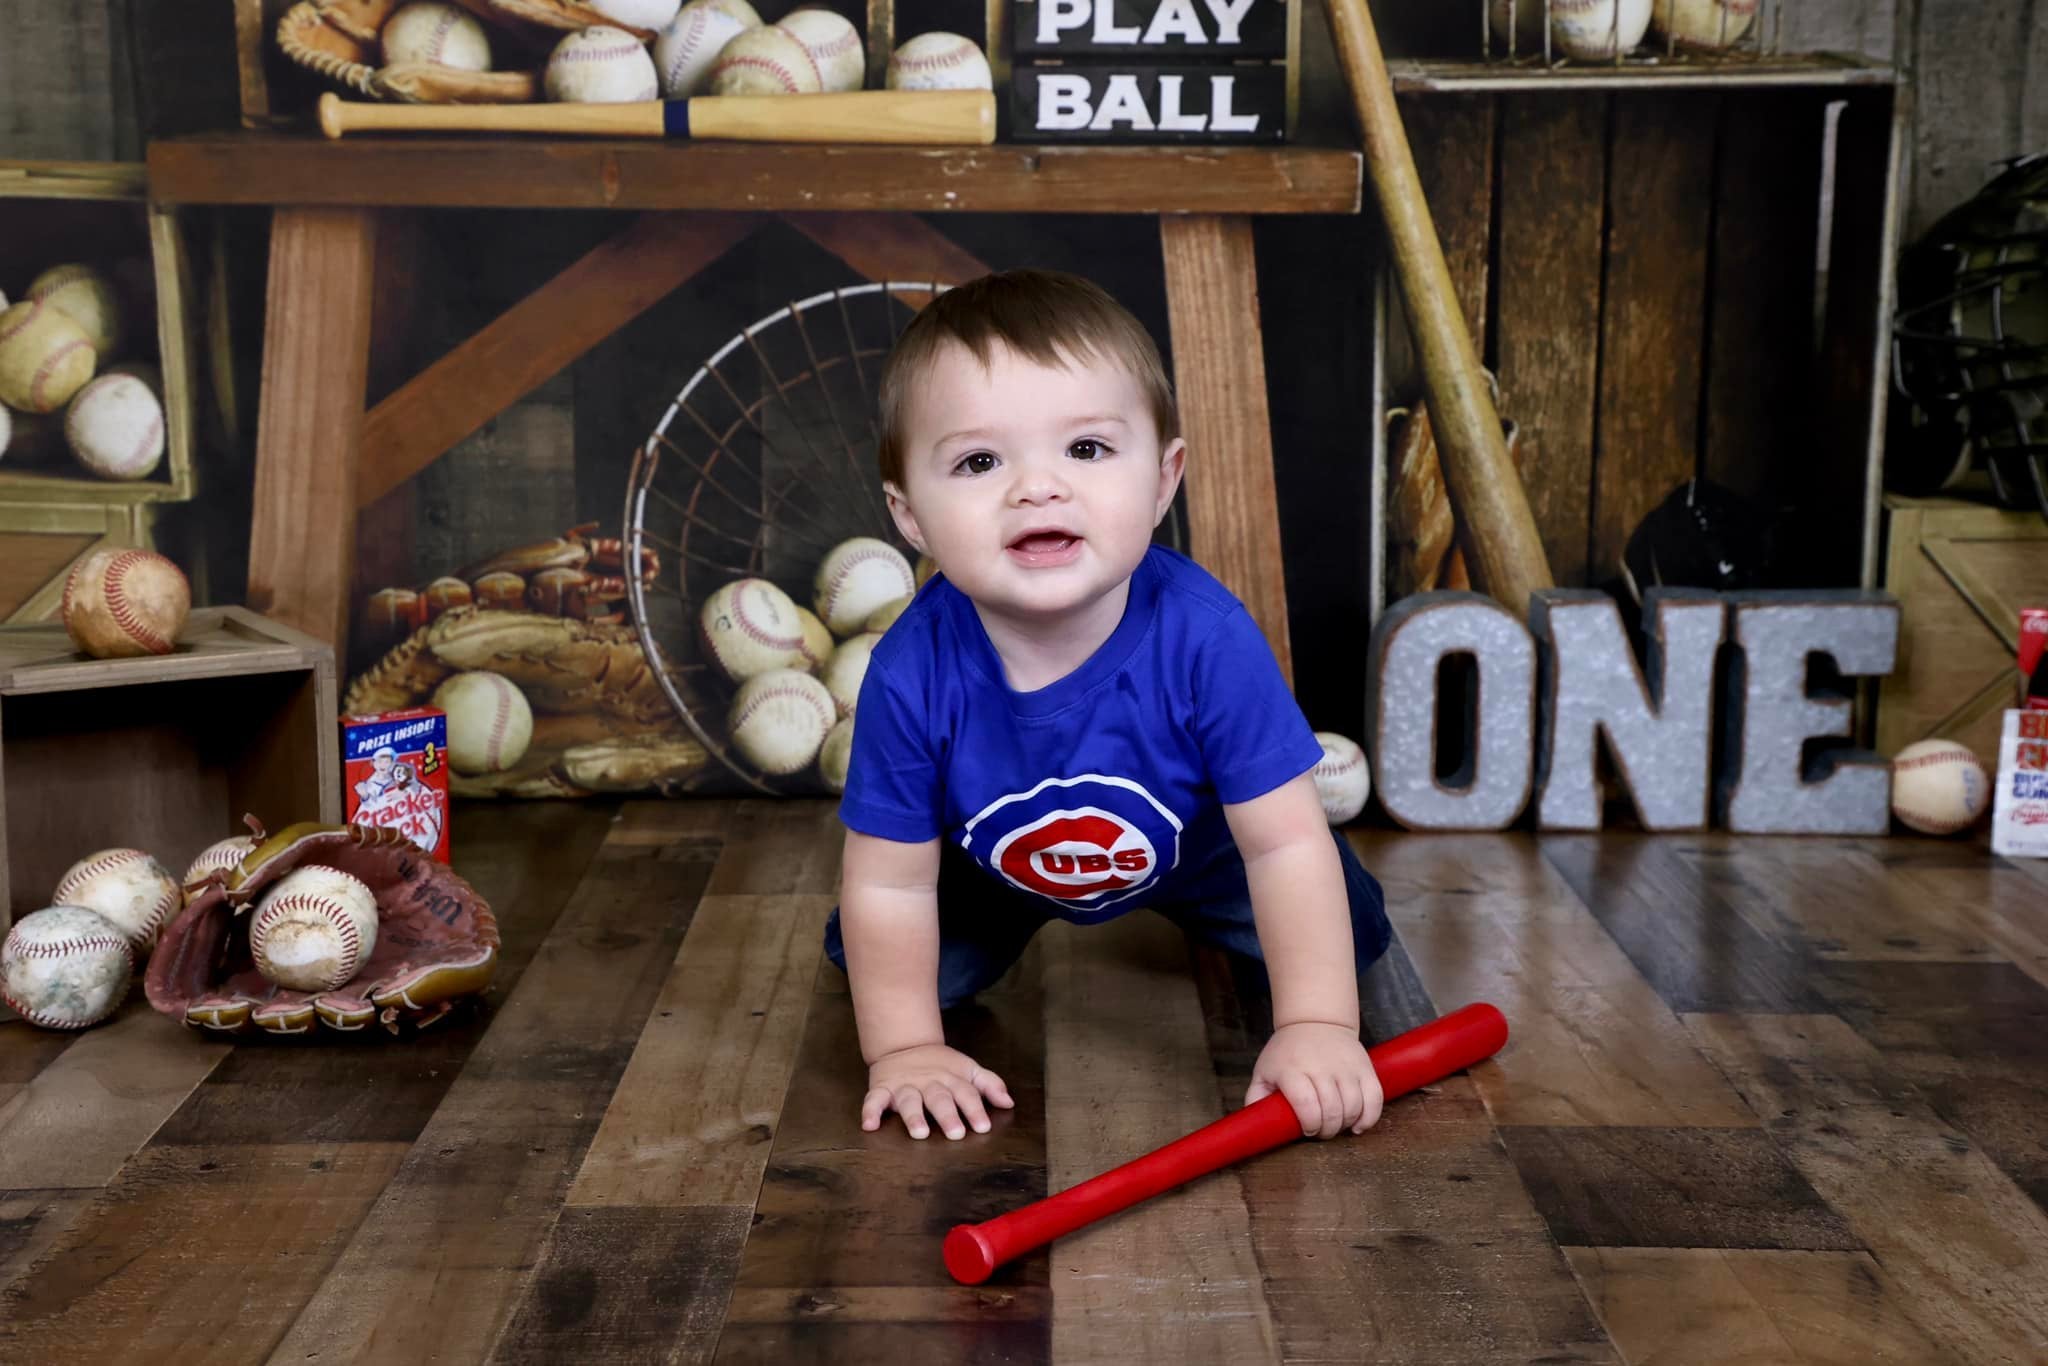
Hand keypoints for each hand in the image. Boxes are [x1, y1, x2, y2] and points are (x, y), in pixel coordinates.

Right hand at [863, 1043, 1013, 1140]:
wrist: (904, 1045)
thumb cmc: (941, 1066)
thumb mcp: (967, 1069)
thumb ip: (988, 1084)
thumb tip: (1009, 1103)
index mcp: (951, 1078)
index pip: (966, 1093)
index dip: (974, 1109)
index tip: (982, 1126)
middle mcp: (928, 1082)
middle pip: (939, 1098)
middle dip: (947, 1115)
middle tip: (956, 1133)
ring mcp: (904, 1086)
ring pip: (909, 1101)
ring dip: (914, 1116)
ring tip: (920, 1133)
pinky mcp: (882, 1089)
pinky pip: (874, 1100)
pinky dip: (870, 1111)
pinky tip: (869, 1125)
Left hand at [1245, 1021, 1383, 1137]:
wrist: (1315, 1022)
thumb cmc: (1287, 1053)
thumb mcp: (1264, 1071)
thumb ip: (1256, 1098)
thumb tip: (1254, 1125)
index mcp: (1293, 1069)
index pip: (1306, 1104)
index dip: (1309, 1124)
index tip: (1307, 1130)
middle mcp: (1321, 1066)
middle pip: (1332, 1109)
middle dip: (1327, 1130)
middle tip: (1320, 1132)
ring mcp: (1346, 1066)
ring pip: (1354, 1106)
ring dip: (1345, 1124)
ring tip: (1336, 1125)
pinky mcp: (1365, 1068)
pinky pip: (1375, 1098)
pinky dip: (1369, 1118)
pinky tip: (1358, 1126)